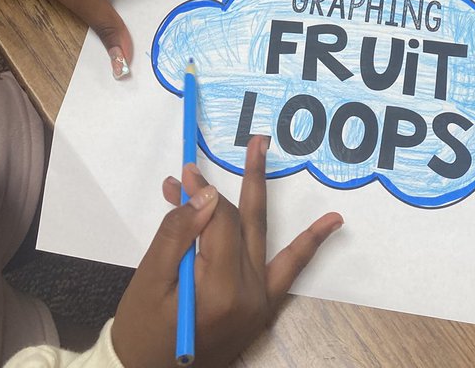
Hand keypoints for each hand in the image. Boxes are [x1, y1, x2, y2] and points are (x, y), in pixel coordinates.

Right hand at [112, 135, 342, 367]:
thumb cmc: (142, 333)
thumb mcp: (150, 280)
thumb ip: (178, 234)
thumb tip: (207, 193)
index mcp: (221, 289)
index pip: (220, 221)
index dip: (202, 193)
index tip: (184, 175)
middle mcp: (250, 294)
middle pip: (245, 223)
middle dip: (251, 178)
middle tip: (257, 141)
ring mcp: (260, 303)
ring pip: (265, 236)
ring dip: (264, 197)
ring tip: (271, 158)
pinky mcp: (261, 309)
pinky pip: (288, 270)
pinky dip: (308, 245)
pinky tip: (331, 223)